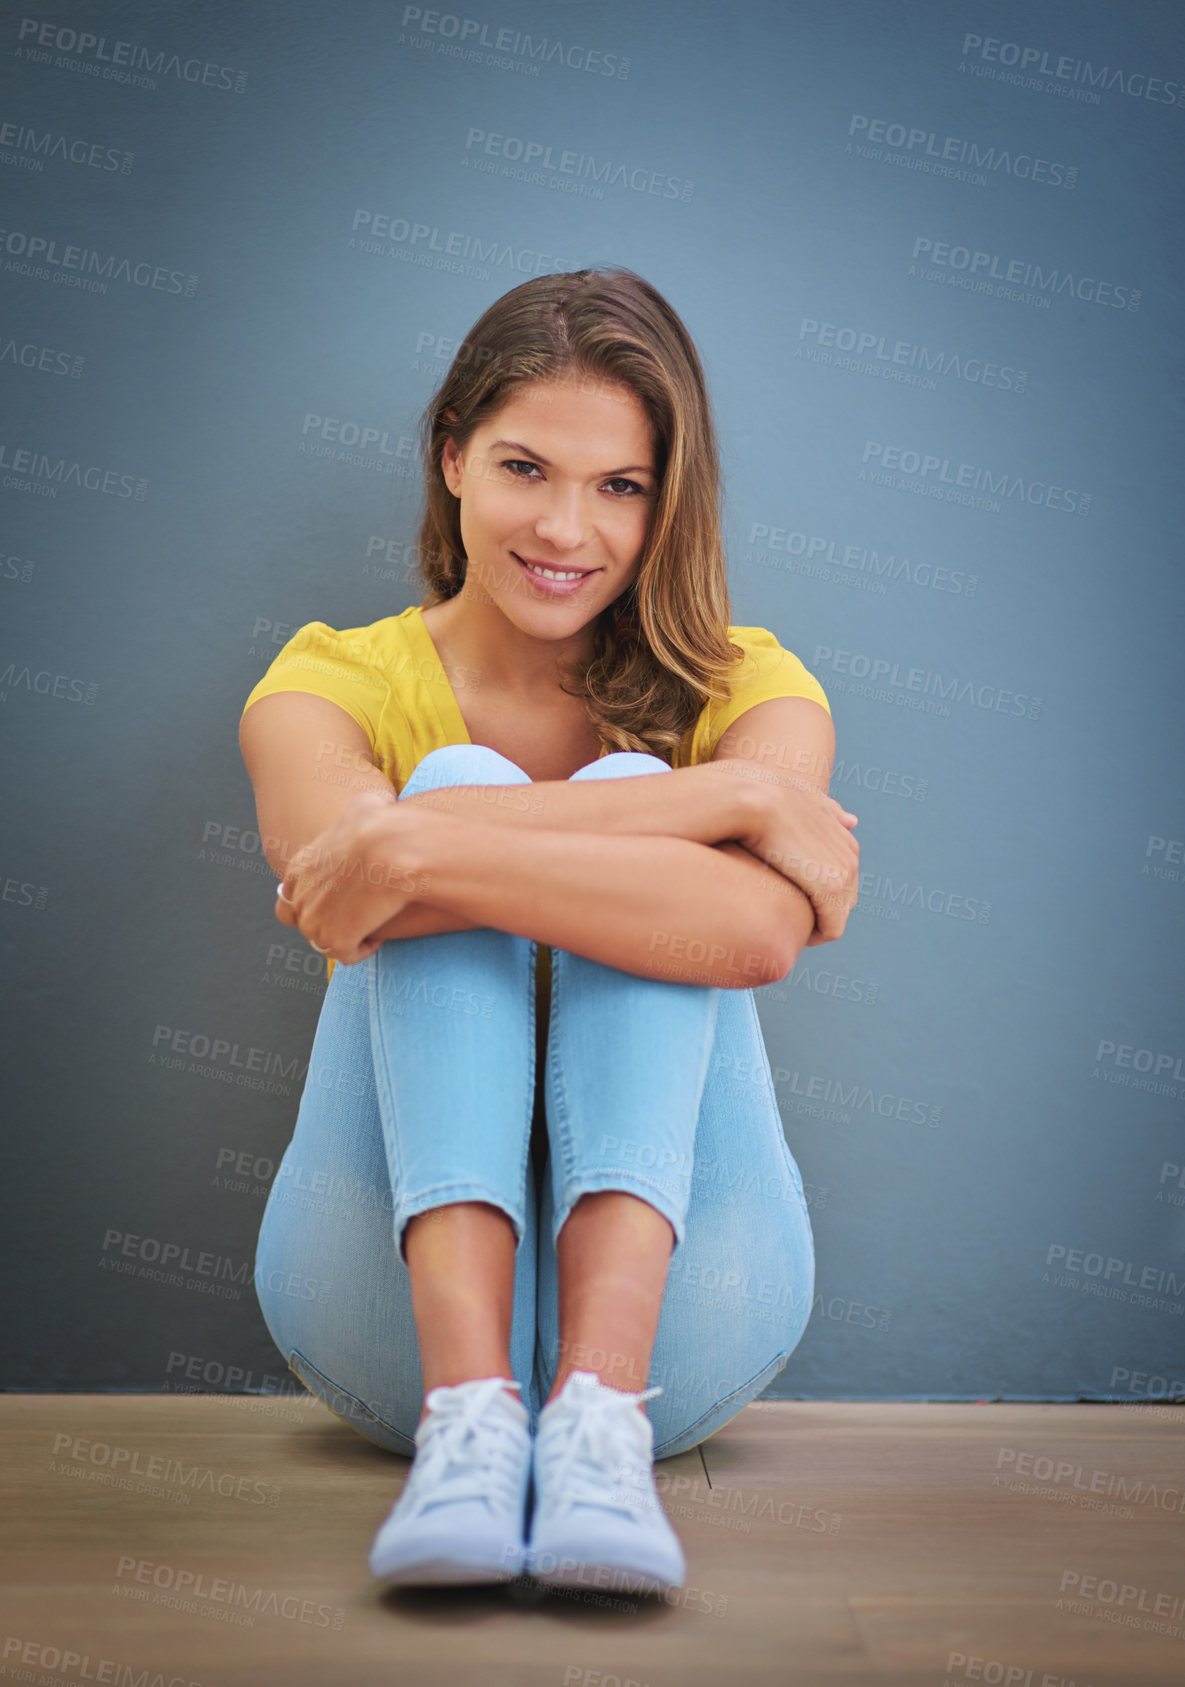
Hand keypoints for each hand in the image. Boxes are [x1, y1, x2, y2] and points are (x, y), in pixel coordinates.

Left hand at [273, 792, 428, 964]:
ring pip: (323, 940)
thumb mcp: (365, 806)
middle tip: (353, 917)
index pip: (289, 894)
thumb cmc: (383, 825)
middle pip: (302, 922)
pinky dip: (361, 949)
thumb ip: (360, 810)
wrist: (392, 849)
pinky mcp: (334, 940)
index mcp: (300, 868)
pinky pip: (345, 955)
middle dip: (326, 921)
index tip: (339, 898)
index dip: (314, 899)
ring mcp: (313, 921)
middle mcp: (299, 896)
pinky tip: (377, 937)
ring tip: (370, 926)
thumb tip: (374, 804)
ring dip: (345, 936)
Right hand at [738, 775, 859, 944]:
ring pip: (838, 916)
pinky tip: (790, 934)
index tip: (791, 899)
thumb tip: (853, 821)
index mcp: (844, 836)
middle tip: (788, 917)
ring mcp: (843, 872)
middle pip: (844, 900)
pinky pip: (831, 928)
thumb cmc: (761, 798)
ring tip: (787, 927)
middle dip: (821, 911)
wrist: (751, 800)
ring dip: (816, 925)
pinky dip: (815, 937)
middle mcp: (850, 855)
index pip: (842, 878)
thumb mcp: (801, 797)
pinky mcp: (830, 888)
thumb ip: (827, 809)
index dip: (817, 893)